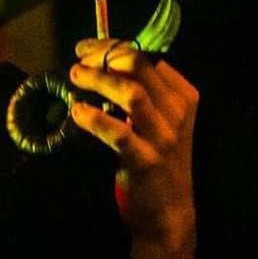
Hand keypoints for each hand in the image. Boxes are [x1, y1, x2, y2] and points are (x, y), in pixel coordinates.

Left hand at [69, 39, 197, 248]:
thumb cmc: (158, 156)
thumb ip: (142, 89)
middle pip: (138, 65)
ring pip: (131, 92)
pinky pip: (118, 132)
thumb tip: (101, 59)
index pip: (146, 55)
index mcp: (182, 94)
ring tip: (75, 77)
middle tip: (79, 61)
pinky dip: (94, 118)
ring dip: (98, 80)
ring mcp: (164, 136)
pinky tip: (77, 112)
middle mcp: (177, 111)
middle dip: (103, 56)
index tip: (87, 48)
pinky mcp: (146, 160)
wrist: (169, 212)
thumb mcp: (159, 118)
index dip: (112, 46)